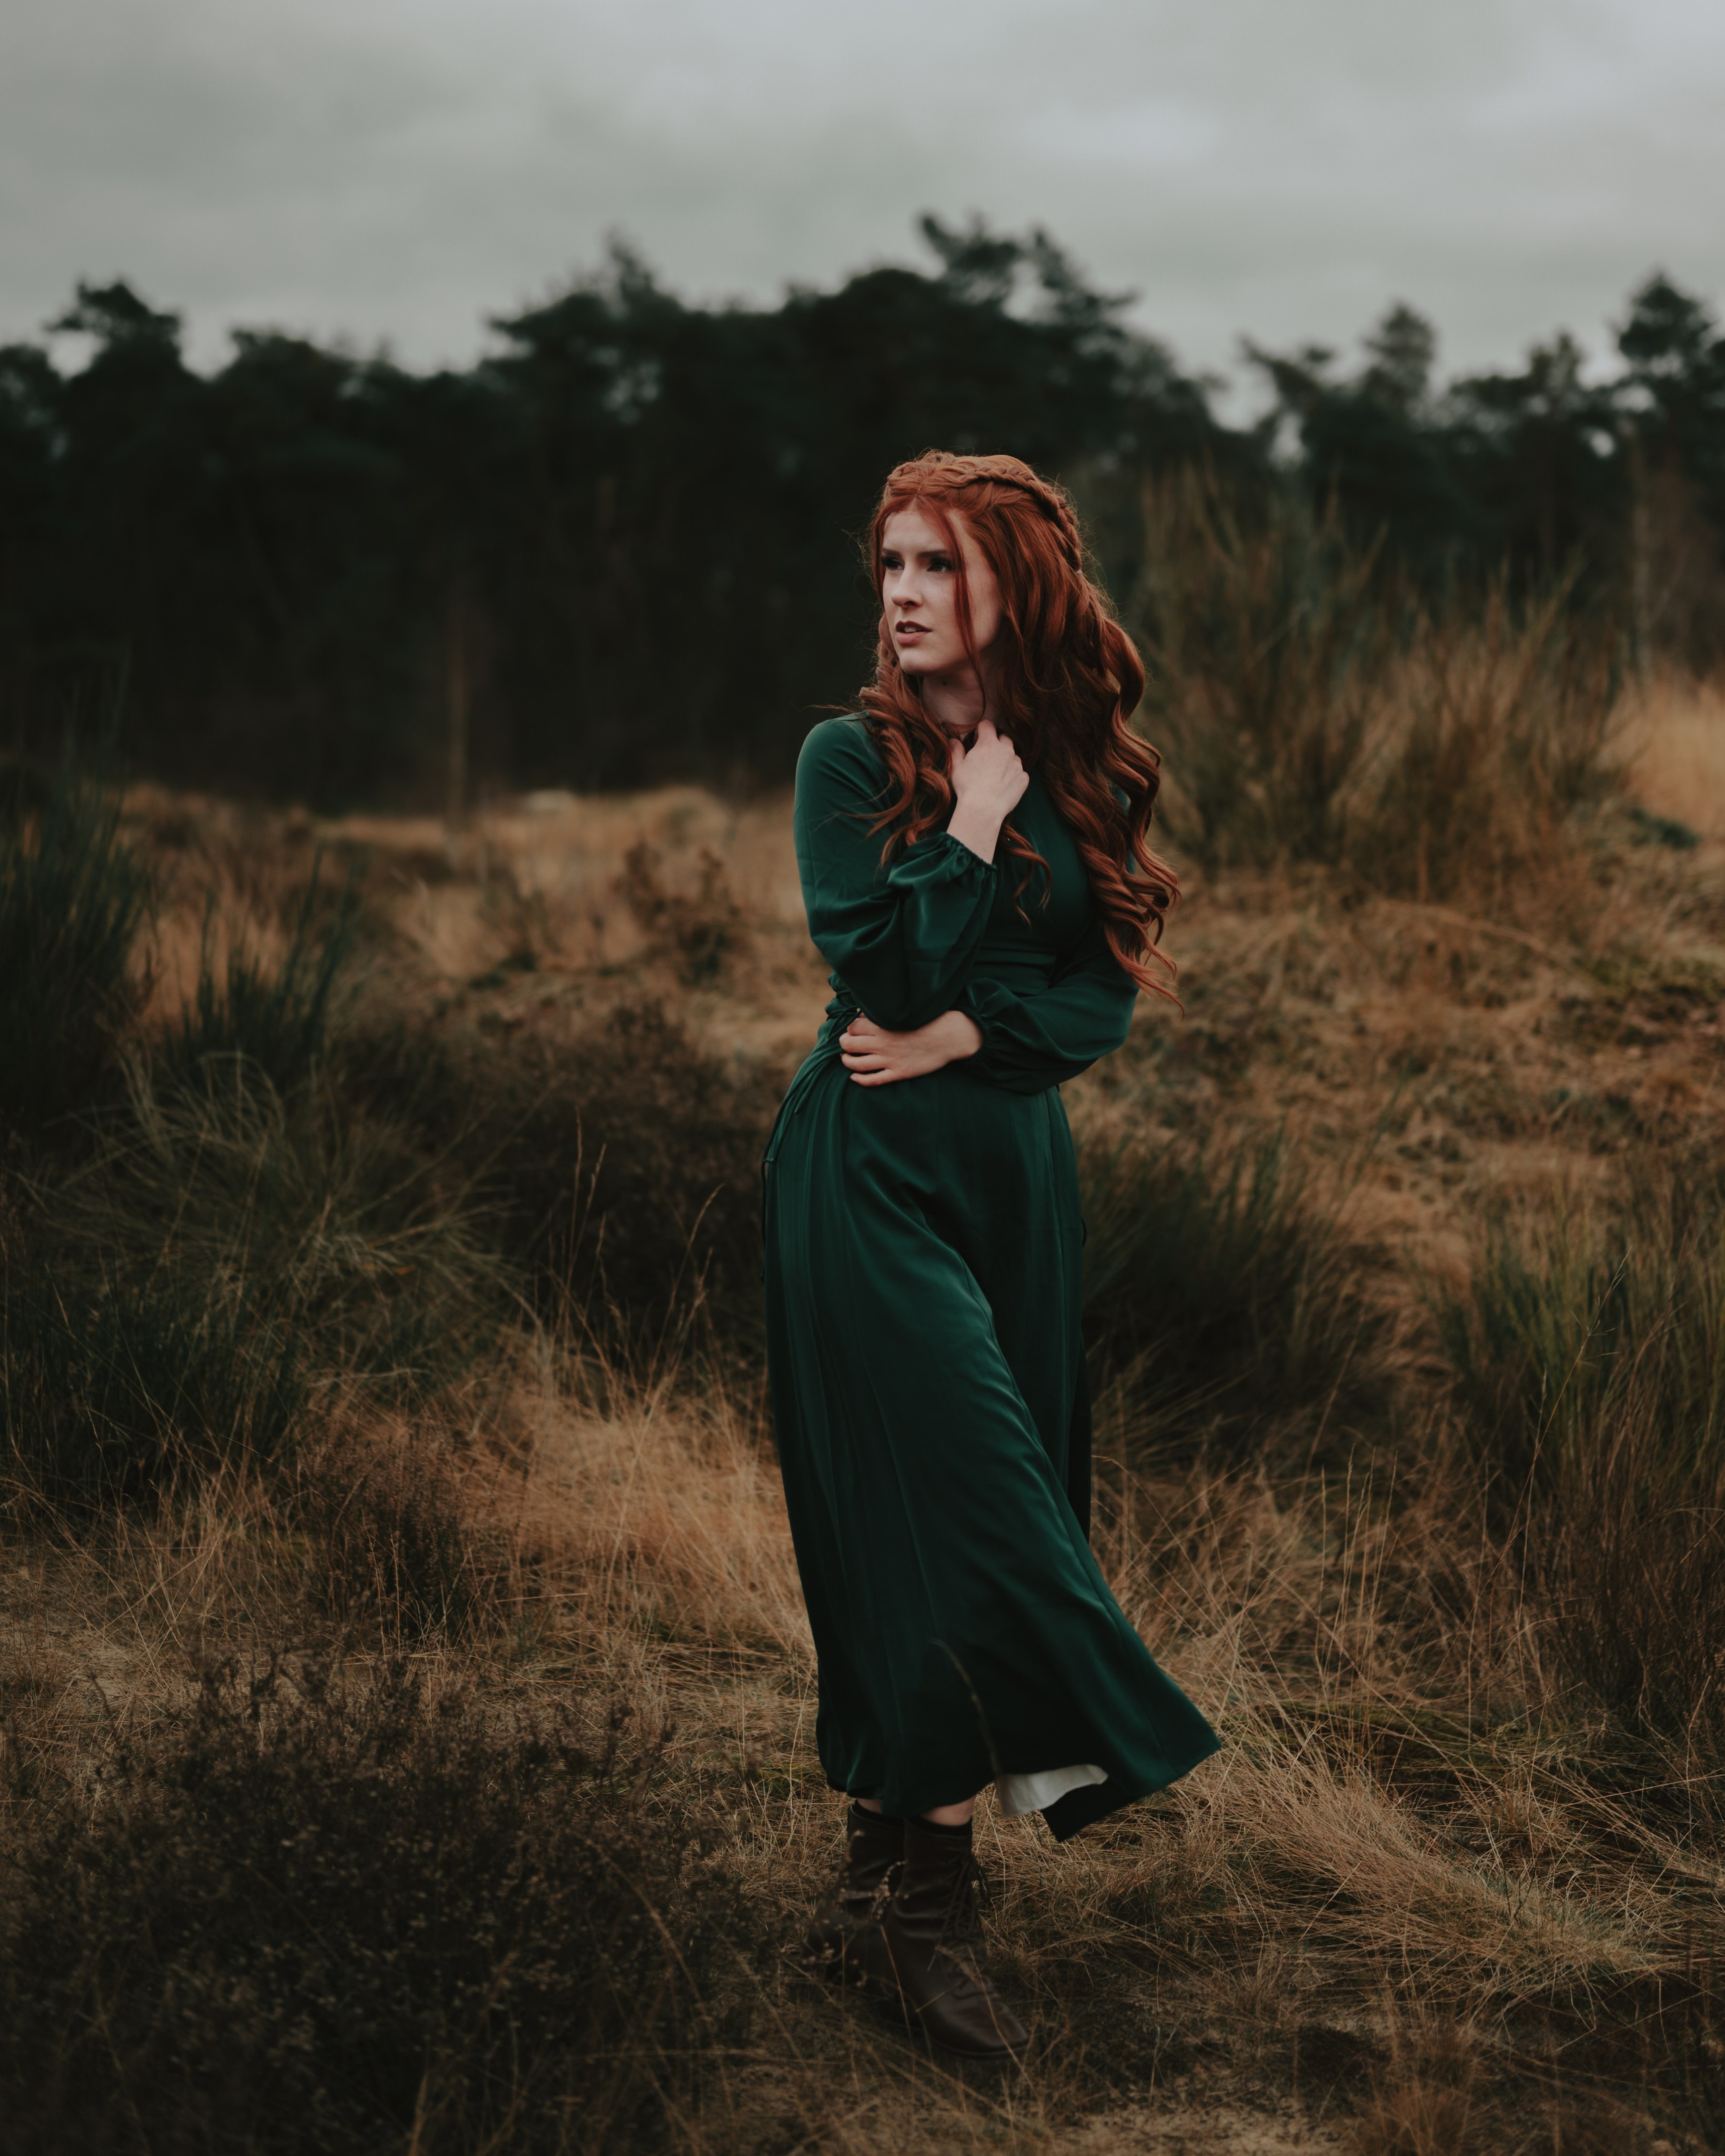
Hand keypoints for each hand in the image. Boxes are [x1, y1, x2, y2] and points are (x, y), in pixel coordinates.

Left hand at [840, 1009, 982, 1086]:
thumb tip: (864, 1014)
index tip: (853, 1029)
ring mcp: (890, 1059)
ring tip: (846, 1058)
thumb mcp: (906, 1012)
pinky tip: (854, 1077)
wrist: (949, 1037)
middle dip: (844, 1043)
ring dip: (847, 1061)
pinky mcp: (899, 1073)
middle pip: (849, 1044)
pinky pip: (873, 1080)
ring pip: (856, 1064)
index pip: (853, 1027)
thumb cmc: (929, 1021)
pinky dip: (860, 1080)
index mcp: (884, 1026)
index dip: (850, 1028)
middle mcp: (883, 1043)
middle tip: (846, 1043)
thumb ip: (884, 1013)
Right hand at [947, 717, 1027, 863]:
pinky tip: (1002, 786)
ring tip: (994, 775)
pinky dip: (1013, 776)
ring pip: (1013, 756)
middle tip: (987, 758)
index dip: (981, 731)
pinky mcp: (1023, 779)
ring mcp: (1017, 765)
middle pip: (1004, 738)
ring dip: (1006, 761)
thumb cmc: (967, 788)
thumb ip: (956, 750)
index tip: (977, 740)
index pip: (987, 725)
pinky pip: (1020, 773)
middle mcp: (1006, 750)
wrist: (983, 810)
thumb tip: (953, 741)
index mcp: (988, 744)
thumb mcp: (956, 767)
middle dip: (996, 744)